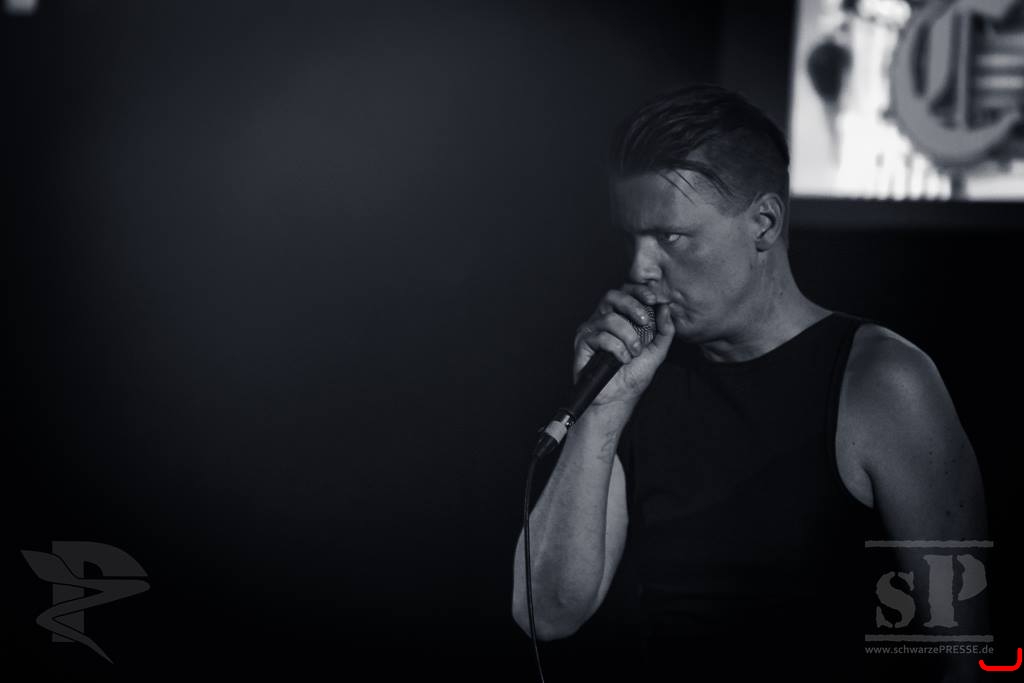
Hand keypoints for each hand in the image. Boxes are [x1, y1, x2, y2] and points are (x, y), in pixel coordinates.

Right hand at [572, 284, 674, 408]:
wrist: (618, 398)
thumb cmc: (633, 375)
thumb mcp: (656, 351)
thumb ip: (664, 330)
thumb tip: (666, 307)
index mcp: (620, 317)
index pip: (626, 292)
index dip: (639, 290)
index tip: (653, 298)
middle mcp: (603, 319)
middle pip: (612, 296)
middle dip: (632, 305)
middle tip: (644, 321)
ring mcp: (591, 330)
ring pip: (610, 319)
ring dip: (628, 337)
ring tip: (633, 353)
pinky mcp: (582, 343)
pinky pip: (601, 337)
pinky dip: (617, 349)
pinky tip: (620, 360)